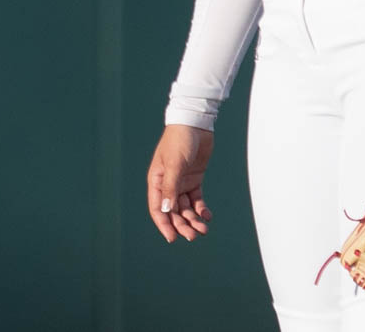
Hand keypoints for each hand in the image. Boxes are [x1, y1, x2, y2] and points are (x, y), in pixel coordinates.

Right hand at [147, 124, 214, 242]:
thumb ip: (170, 188)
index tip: (173, 238)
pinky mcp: (194, 179)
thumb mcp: (174, 165)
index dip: (164, 224)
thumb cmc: (179, 141)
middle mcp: (167, 184)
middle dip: (182, 225)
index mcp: (156, 180)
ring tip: (204, 230)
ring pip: (185, 208)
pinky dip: (201, 209)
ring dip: (193, 220)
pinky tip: (208, 216)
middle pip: (173, 211)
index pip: (157, 208)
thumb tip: (165, 210)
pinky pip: (197, 199)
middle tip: (194, 236)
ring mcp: (181, 182)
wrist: (195, 125)